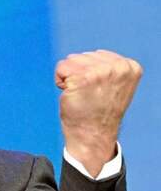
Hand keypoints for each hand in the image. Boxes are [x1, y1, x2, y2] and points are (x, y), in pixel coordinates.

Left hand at [55, 50, 141, 176]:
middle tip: (88, 95)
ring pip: (70, 61)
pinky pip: (61, 69)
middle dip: (78, 74)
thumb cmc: (99, 111)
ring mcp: (101, 72)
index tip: (99, 91)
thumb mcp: (113, 85)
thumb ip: (108, 68)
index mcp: (129, 67)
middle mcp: (118, 67)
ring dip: (69, 78)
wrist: (92, 135)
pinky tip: (71, 95)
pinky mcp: (83, 78)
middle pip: (81, 56)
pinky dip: (60, 81)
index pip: (95, 55)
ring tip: (81, 95)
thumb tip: (93, 55)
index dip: (90, 73)